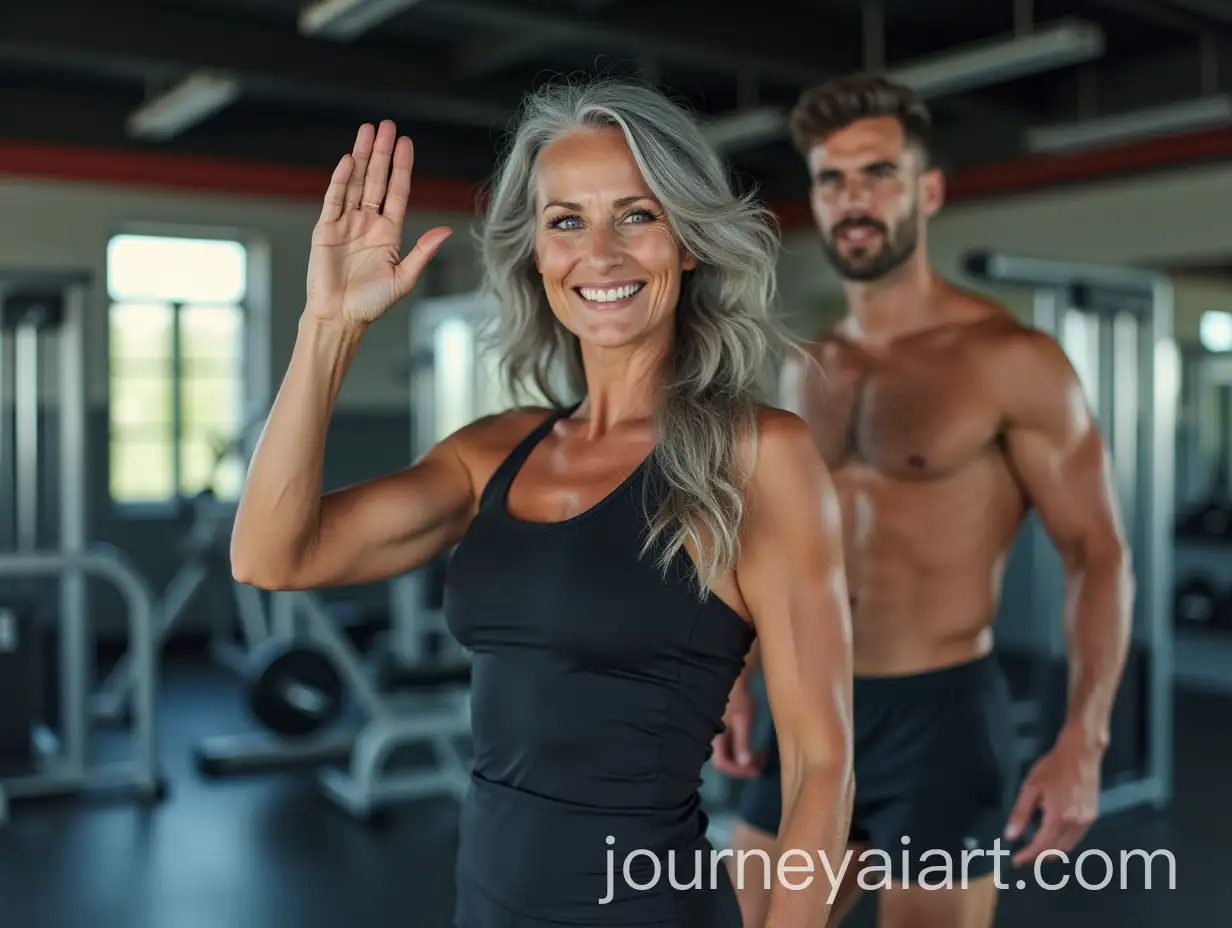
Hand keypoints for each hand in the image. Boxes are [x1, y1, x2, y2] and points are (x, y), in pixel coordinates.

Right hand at [306, 120, 452, 325]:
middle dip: (382, 153)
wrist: (340, 318)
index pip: (397, 191)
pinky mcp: (325, 229)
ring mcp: (346, 223)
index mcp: (389, 232)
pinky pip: (334, 200)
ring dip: (361, 157)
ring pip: (355, 183)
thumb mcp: (404, 278)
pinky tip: (347, 161)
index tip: (406, 143)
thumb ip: (423, 252)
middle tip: (387, 126)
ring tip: (367, 131)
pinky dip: (340, 180)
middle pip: (376, 180)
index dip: (402, 168)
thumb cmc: (370, 303)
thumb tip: (446, 231)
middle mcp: (368, 223)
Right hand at [711, 672, 762, 777]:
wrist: (730, 675)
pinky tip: (753, 744)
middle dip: (743, 766)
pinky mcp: (722, 725)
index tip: (757, 770)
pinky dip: (742, 748)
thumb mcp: (741, 719)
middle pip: (724, 761)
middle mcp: (711, 736)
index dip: (739, 772)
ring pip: (728, 753)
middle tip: (761, 762)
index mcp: (712, 737)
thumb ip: (742, 742)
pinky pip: (730, 744)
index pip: (722, 764)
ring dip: (744, 758)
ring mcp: (716, 731)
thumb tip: (744, 764)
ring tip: (761, 753)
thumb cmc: (735, 696)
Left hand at [1004, 729, 1101, 865]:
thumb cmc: (1054, 767)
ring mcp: (1087, 821)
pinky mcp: (1092, 816)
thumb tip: (1011, 835)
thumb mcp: (1030, 788)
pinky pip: (1076, 837)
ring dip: (1052, 850)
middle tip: (1025, 855)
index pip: (1041, 845)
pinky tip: (1052, 834)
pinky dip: (1063, 841)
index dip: (1028, 856)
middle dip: (1039, 856)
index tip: (1017, 860)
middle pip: (1056, 850)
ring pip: (1068, 847)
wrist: (1080, 754)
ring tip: (1036, 847)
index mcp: (1059, 817)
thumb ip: (1020, 814)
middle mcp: (1076, 823)